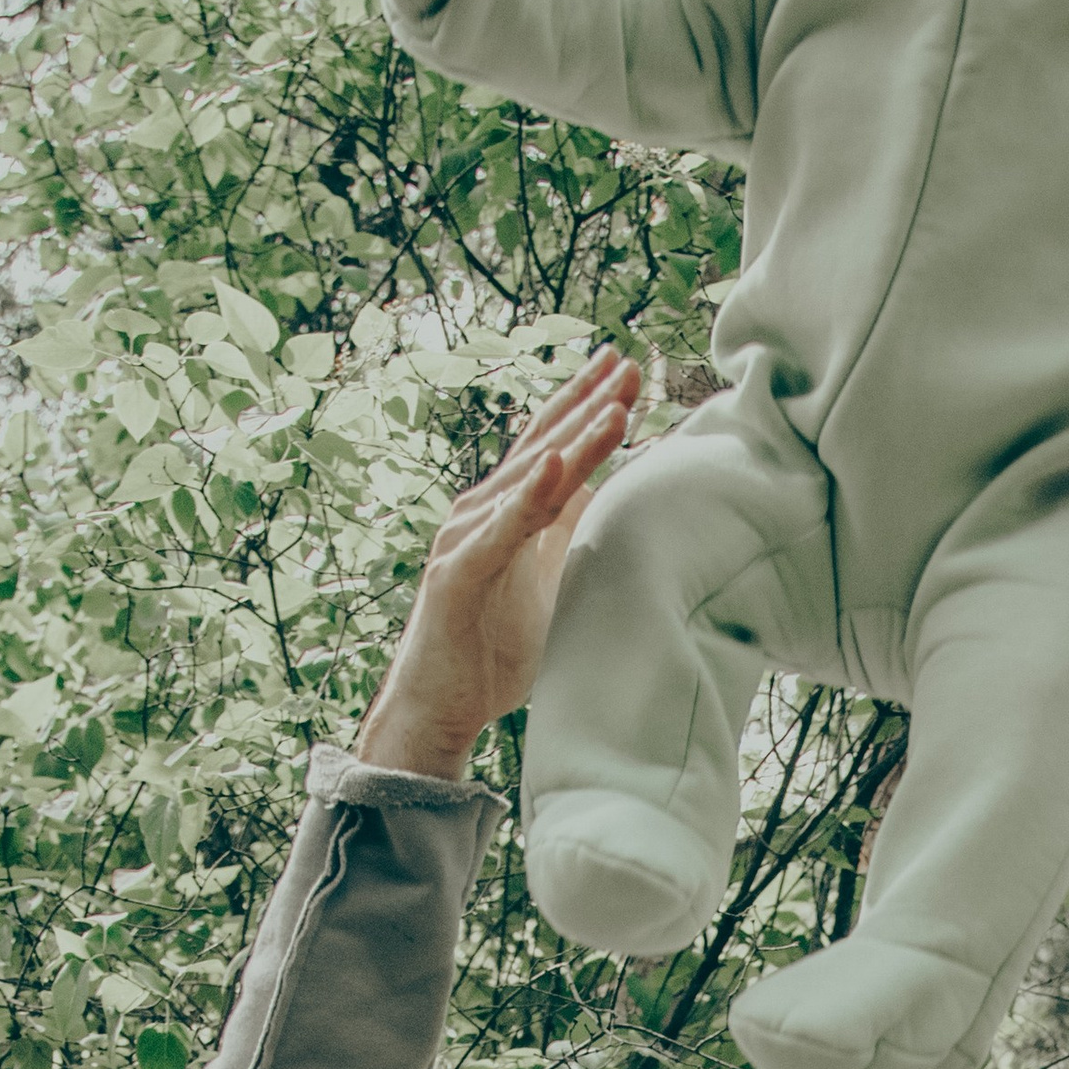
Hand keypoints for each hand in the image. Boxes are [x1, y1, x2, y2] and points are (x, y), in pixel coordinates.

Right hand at [357, 349, 643, 778]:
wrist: (438, 706)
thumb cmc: (493, 645)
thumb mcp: (548, 577)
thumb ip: (567, 529)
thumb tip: (609, 487)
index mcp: (506, 510)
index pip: (552, 444)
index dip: (588, 404)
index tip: (628, 368)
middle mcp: (481, 511)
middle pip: (541, 446)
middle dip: (588, 403)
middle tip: (630, 363)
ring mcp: (465, 538)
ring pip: (528, 481)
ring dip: (573, 441)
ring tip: (615, 406)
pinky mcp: (456, 575)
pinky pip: (499, 532)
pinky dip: (526, 497)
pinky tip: (552, 464)